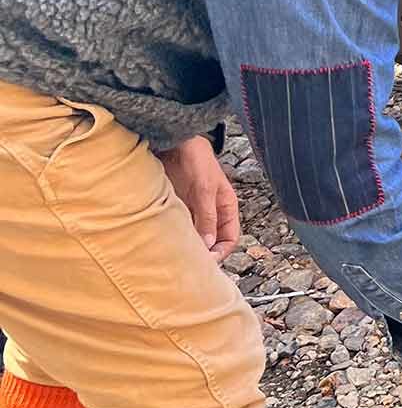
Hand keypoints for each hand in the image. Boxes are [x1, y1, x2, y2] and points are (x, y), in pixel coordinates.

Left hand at [158, 135, 240, 261]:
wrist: (175, 142)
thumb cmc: (197, 160)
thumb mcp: (205, 189)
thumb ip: (207, 216)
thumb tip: (209, 245)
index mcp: (227, 207)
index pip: (230, 238)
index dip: (222, 251)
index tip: (208, 262)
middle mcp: (212, 212)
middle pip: (212, 240)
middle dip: (204, 253)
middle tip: (189, 265)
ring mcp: (194, 210)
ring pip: (195, 235)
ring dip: (188, 245)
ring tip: (176, 256)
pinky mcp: (177, 207)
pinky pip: (178, 227)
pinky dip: (175, 236)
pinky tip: (166, 242)